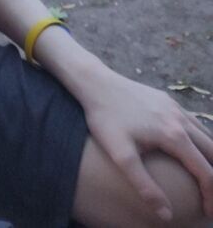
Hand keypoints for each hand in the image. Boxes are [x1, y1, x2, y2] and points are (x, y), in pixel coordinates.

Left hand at [80, 68, 212, 220]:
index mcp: (173, 136)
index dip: (211, 197)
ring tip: (205, 179)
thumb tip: (166, 214)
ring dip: (210, 158)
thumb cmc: (105, 118)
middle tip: (210, 200)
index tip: (207, 213)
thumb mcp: (120, 155)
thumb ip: (144, 185)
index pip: (206, 172)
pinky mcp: (167, 100)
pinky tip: (192, 150)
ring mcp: (175, 107)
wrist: (95, 83)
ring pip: (206, 136)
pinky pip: (194, 123)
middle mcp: (180, 119)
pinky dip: (202, 141)